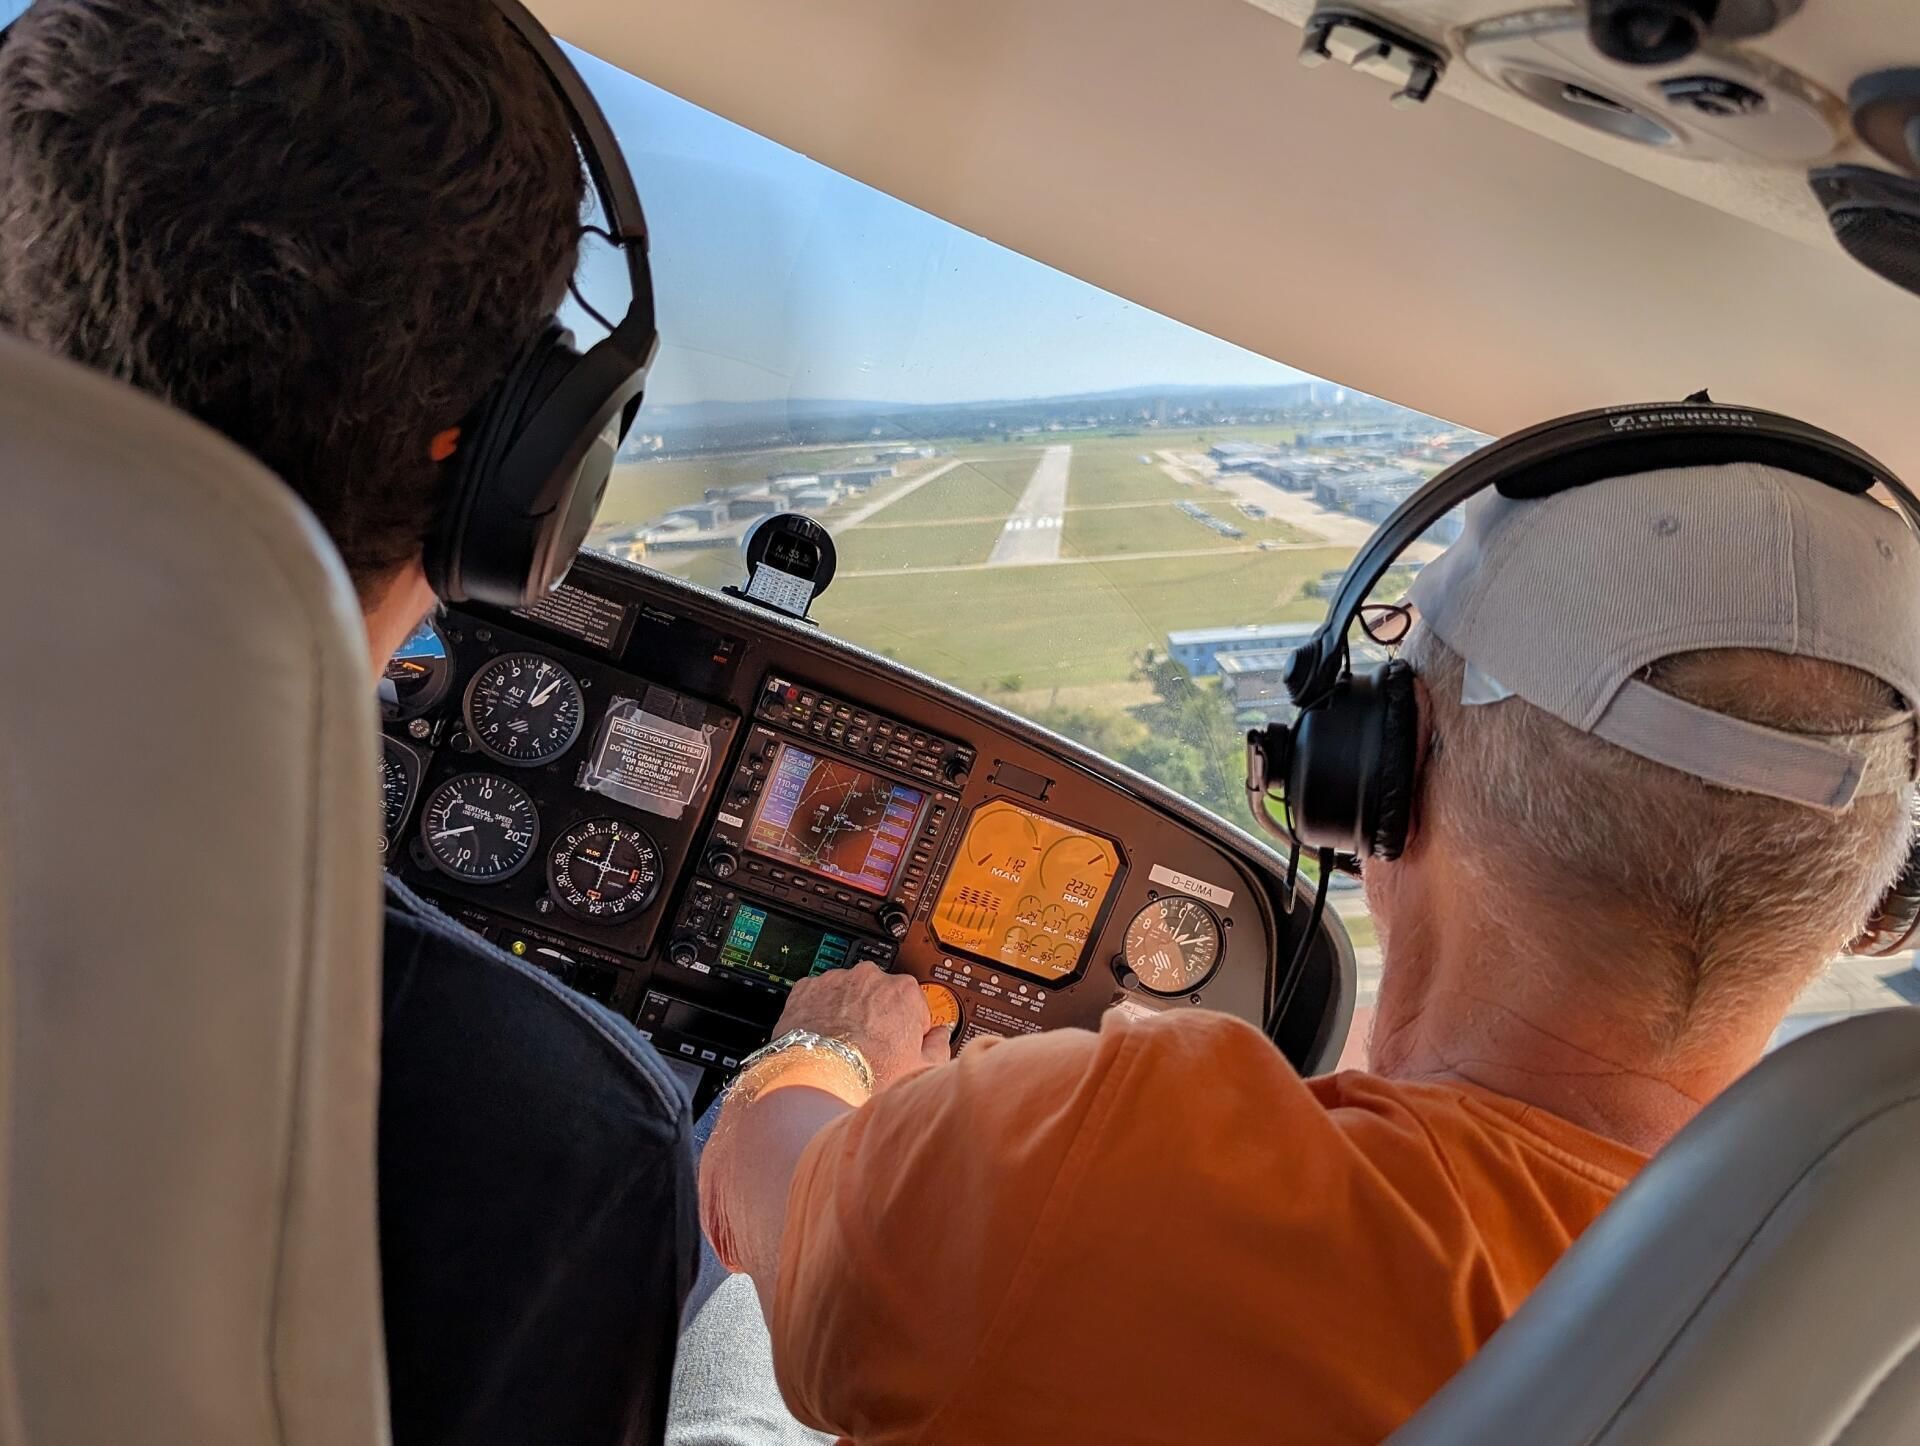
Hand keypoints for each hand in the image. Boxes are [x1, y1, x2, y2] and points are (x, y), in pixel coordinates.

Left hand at [775, 962, 949, 1090]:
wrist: (818, 1081)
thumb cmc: (869, 1077)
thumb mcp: (921, 1069)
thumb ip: (939, 1046)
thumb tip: (941, 1037)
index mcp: (905, 990)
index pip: (916, 1003)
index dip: (910, 1027)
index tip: (902, 1042)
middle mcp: (870, 977)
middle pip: (881, 994)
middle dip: (879, 1016)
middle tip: (873, 1048)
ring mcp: (836, 981)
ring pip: (849, 993)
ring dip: (849, 1011)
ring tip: (845, 1046)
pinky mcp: (806, 989)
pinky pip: (819, 996)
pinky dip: (821, 1011)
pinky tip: (825, 1038)